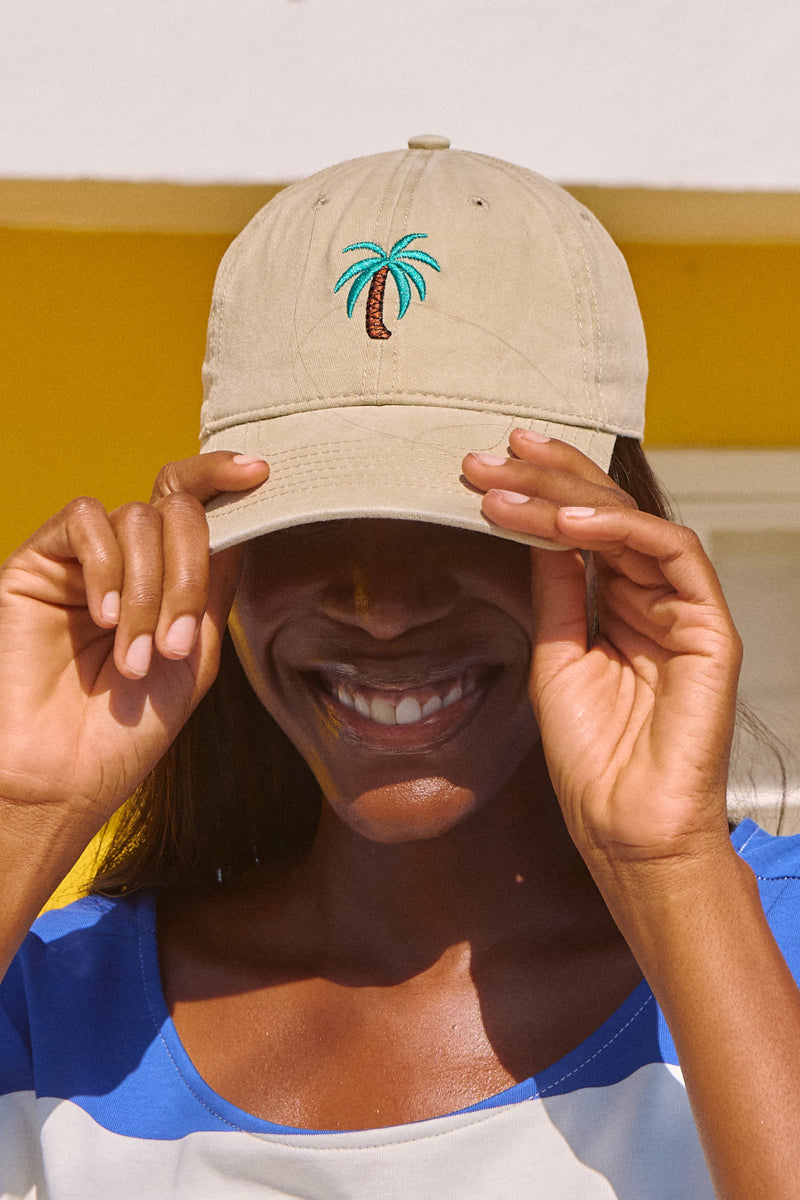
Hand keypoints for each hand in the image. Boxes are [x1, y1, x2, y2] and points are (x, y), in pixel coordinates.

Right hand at [0, 452, 267, 837]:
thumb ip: (216, 586)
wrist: (64, 776)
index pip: (194, 505)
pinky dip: (107, 568)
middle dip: (189, 576)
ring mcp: (82, 559)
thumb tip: (244, 518)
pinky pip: (83, 522)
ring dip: (150, 593)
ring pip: (136, 519)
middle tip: (177, 645)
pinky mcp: (36, 562)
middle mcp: (127, 560)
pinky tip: (104, 619)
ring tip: (136, 657)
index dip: (224, 477)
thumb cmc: (131, 728)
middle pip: (177, 511)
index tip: (261, 473)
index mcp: (167, 577)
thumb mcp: (197, 654)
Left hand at [462, 429, 740, 870]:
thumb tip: (534, 528)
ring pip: (632, 522)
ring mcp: (684, 609)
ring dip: (568, 496)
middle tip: (489, 454)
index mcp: (620, 606)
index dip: (538, 492)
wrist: (624, 825)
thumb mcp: (555, 654)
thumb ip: (555, 591)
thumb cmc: (592, 756)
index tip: (482, 469)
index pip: (582, 529)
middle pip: (605, 514)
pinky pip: (672, 553)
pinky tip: (565, 521)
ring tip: (509, 483)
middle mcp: (653, 599)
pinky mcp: (710, 627)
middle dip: (545, 477)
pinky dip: (619, 528)